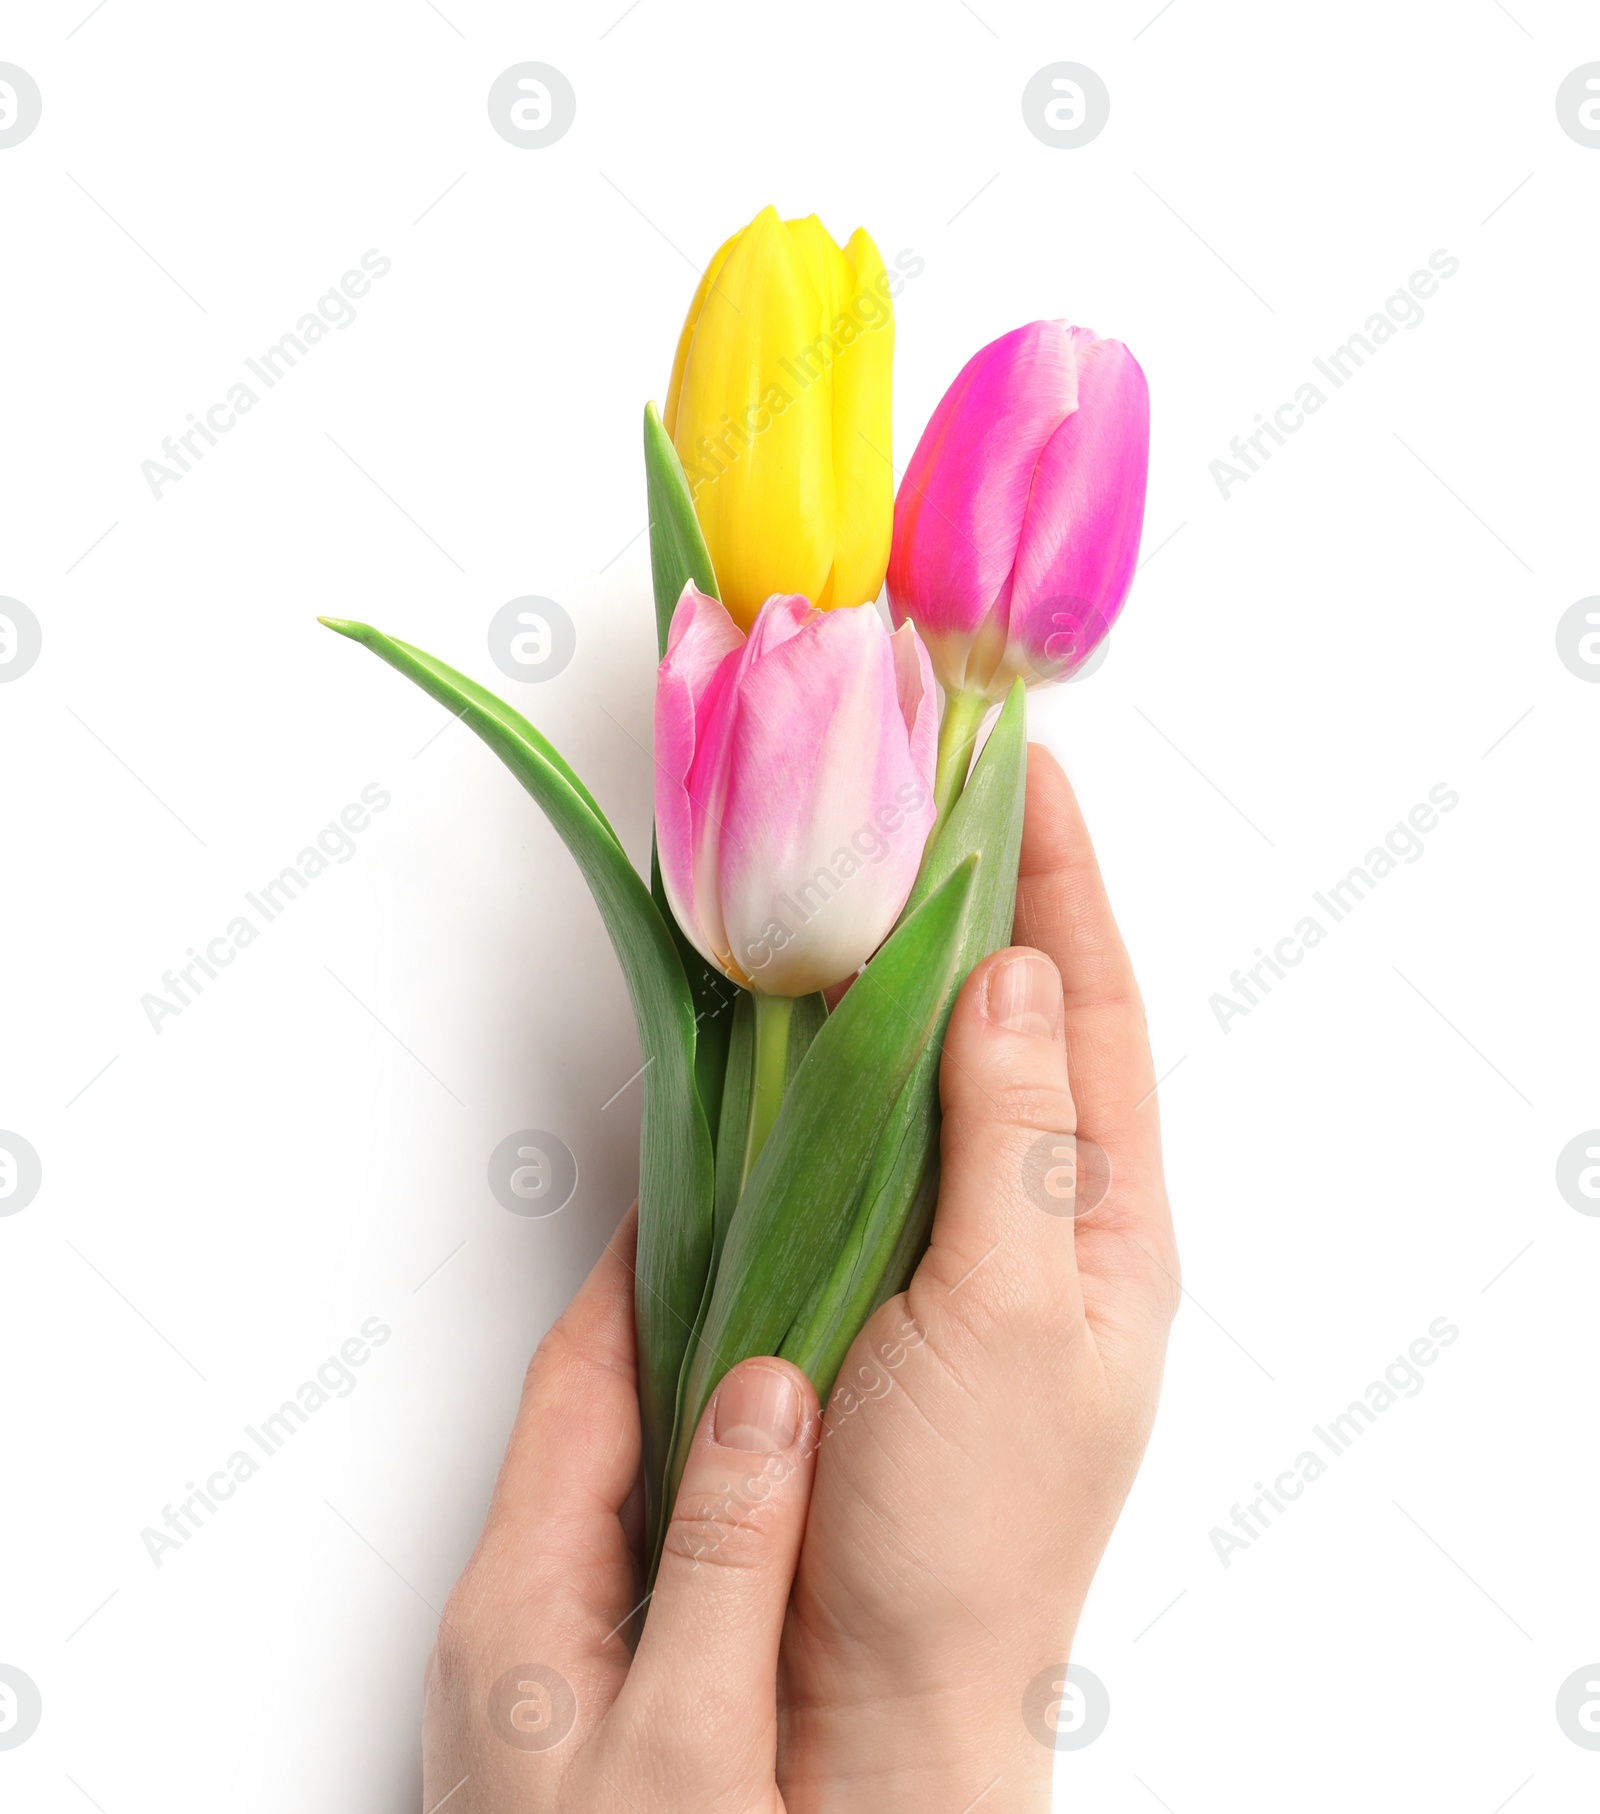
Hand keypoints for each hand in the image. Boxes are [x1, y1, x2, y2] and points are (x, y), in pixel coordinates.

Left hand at [423, 1209, 822, 1813]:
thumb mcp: (684, 1746)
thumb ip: (724, 1566)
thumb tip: (766, 1401)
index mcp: (517, 1603)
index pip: (576, 1380)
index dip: (634, 1277)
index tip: (688, 1197)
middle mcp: (514, 1623)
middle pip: (592, 1421)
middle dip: (668, 1327)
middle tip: (746, 1251)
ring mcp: (542, 1670)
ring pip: (620, 1490)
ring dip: (688, 1413)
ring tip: (770, 1349)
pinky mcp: (582, 1715)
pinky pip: (642, 1556)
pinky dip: (700, 1499)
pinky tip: (759, 1503)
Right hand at [778, 745, 1179, 1811]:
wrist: (876, 1682)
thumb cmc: (968, 1528)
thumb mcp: (1012, 1321)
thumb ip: (1011, 1142)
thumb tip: (1006, 975)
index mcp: (1105, 1220)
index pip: (1093, 1010)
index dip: (1064, 882)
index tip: (1029, 767)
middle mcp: (1034, 1211)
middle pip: (1020, 1014)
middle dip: (991, 891)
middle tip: (942, 777)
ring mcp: (945, 1234)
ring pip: (935, 1062)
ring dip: (912, 957)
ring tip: (878, 848)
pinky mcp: (860, 1262)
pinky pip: (859, 1128)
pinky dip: (839, 1050)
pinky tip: (808, 996)